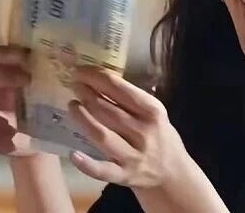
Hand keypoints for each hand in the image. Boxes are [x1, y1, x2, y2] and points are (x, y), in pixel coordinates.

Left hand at [66, 65, 195, 189]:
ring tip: (71, 105)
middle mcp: (143, 132)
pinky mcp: (124, 175)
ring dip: (83, 119)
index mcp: (152, 111)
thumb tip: (99, 80)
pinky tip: (73, 154)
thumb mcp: (154, 114)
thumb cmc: (160, 136)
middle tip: (73, 84)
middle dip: (87, 94)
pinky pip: (103, 170)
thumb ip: (132, 100)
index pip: (120, 89)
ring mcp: (133, 156)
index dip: (96, 77)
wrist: (173, 173)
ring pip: (102, 135)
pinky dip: (87, 164)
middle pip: (108, 110)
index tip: (81, 70)